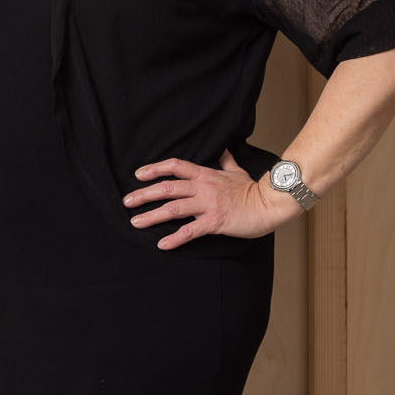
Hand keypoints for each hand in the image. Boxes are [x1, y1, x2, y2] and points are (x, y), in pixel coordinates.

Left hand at [122, 148, 284, 249]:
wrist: (268, 204)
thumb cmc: (252, 189)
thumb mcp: (237, 171)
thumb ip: (226, 161)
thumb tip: (223, 149)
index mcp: (205, 174)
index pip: (175, 167)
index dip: (155, 169)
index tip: (138, 174)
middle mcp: (202, 187)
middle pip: (167, 188)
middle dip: (144, 194)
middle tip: (126, 201)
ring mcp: (207, 204)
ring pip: (173, 208)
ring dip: (152, 215)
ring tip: (135, 222)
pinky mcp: (214, 222)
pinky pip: (190, 230)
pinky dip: (175, 238)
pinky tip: (162, 244)